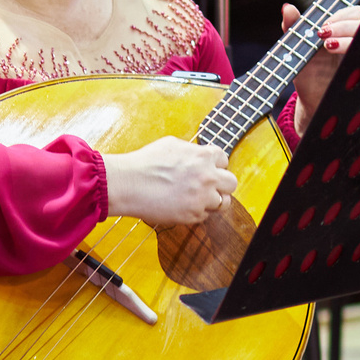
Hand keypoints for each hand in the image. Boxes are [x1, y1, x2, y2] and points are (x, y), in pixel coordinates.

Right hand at [104, 137, 235, 224]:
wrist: (128, 183)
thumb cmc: (144, 163)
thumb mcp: (172, 144)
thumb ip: (192, 151)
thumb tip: (199, 155)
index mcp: (203, 156)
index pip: (224, 160)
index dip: (215, 165)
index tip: (207, 169)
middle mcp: (207, 176)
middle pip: (231, 183)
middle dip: (222, 184)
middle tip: (209, 186)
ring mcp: (202, 197)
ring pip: (224, 203)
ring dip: (213, 201)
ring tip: (198, 199)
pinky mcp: (193, 215)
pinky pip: (205, 216)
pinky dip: (196, 212)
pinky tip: (182, 206)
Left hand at [285, 3, 359, 130]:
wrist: (314, 102)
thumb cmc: (308, 73)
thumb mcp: (299, 50)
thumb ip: (294, 27)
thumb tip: (287, 7)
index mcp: (346, 30)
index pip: (356, 13)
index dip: (342, 16)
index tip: (324, 26)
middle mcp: (359, 41)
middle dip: (344, 25)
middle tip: (324, 34)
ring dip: (349, 37)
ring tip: (328, 46)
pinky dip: (359, 54)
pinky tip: (341, 56)